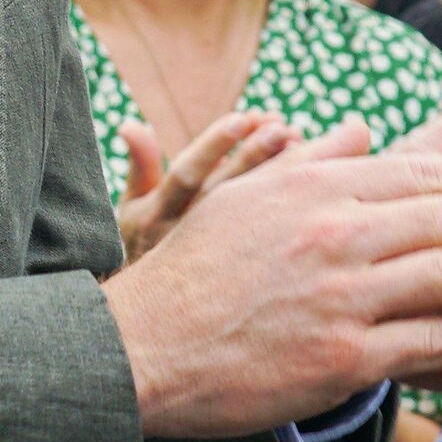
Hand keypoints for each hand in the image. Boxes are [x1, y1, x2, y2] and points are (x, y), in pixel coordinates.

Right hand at [101, 84, 441, 437]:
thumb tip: (356, 134)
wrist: (145, 348)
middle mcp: (336, 229)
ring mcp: (343, 293)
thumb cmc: (197, 271)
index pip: (430, 168)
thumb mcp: (249, 195)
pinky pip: (436, 342)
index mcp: (319, 185)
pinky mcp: (345, 355)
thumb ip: (312, 162)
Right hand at [115, 111, 295, 264]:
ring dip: (278, 179)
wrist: (152, 323)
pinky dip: (290, 212)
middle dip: (256, 155)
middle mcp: (190, 237)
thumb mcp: (132, 211)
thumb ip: (140, 165)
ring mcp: (219, 261)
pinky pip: (270, 241)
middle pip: (227, 193)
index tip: (242, 118)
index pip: (186, 176)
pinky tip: (312, 187)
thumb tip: (129, 125)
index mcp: (160, 215)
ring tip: (302, 147)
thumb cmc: (141, 253)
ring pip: (253, 217)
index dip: (213, 145)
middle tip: (284, 128)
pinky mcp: (245, 280)